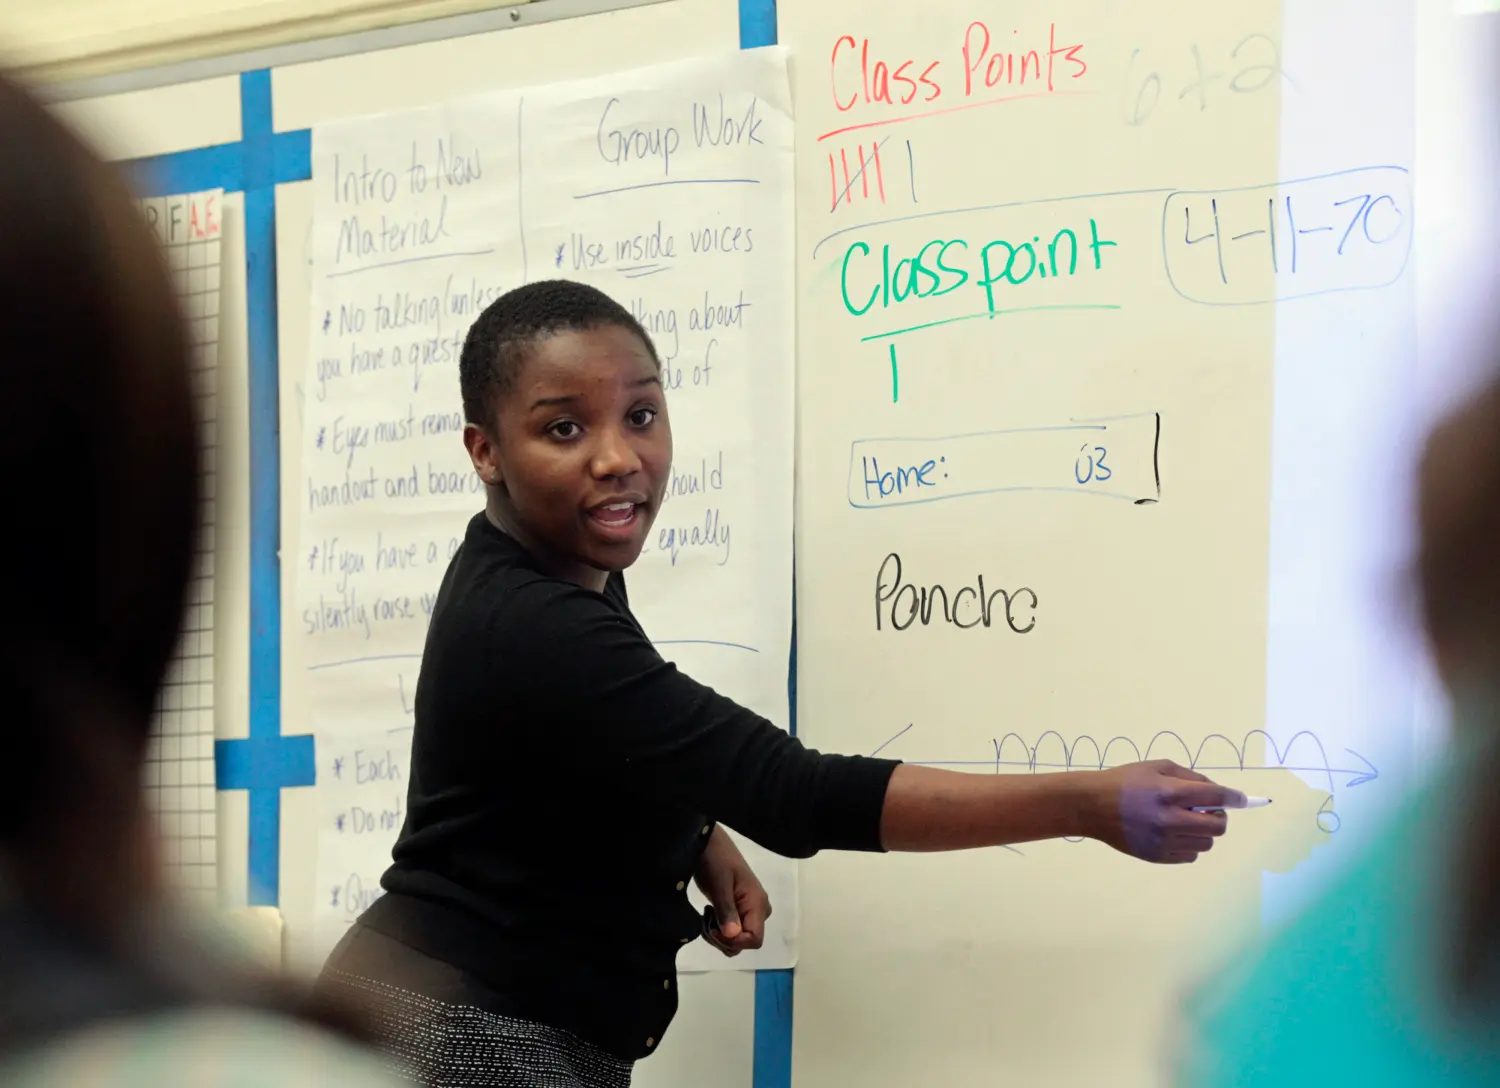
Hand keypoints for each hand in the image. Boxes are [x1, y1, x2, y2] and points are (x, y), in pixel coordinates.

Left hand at [693, 826, 770, 955]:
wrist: (708, 844)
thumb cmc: (715, 860)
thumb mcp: (719, 884)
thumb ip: (726, 910)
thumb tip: (732, 936)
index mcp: (757, 903)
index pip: (755, 939)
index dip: (734, 941)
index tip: (714, 929)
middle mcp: (758, 910)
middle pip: (746, 942)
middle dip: (724, 939)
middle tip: (706, 921)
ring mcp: (749, 910)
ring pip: (737, 939)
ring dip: (719, 935)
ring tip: (706, 915)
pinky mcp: (738, 909)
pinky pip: (732, 931)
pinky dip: (718, 929)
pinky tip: (709, 913)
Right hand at [1088, 760, 1243, 862]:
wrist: (1091, 806)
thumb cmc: (1125, 781)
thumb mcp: (1156, 767)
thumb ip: (1190, 777)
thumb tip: (1218, 792)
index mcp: (1169, 793)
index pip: (1215, 797)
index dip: (1234, 797)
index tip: (1242, 799)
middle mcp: (1169, 819)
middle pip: (1218, 826)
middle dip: (1220, 816)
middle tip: (1207, 809)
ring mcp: (1163, 841)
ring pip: (1207, 843)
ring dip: (1204, 831)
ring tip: (1187, 821)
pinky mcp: (1157, 857)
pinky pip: (1190, 856)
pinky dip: (1190, 844)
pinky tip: (1174, 833)